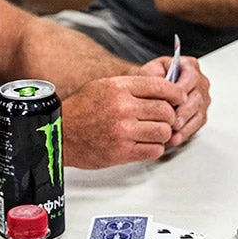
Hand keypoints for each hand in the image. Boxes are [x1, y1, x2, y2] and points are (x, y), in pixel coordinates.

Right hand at [60, 74, 187, 167]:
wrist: (58, 134)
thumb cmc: (81, 110)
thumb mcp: (104, 86)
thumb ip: (133, 86)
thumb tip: (163, 88)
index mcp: (120, 88)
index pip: (161, 87)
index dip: (176, 93)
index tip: (180, 98)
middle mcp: (123, 108)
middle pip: (166, 111)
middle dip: (170, 116)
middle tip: (165, 119)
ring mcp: (123, 131)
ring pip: (163, 132)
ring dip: (163, 134)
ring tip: (153, 132)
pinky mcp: (122, 152)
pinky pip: (154, 150)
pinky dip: (154, 148)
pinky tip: (145, 144)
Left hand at [136, 54, 210, 145]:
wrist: (149, 91)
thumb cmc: (150, 80)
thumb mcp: (148, 71)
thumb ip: (154, 74)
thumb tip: (159, 84)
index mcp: (189, 66)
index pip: (191, 77)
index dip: (181, 90)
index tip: (171, 101)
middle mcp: (200, 82)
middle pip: (196, 98)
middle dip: (183, 111)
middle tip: (172, 121)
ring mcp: (202, 100)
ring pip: (198, 114)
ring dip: (184, 125)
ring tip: (171, 132)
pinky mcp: (200, 115)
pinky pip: (196, 125)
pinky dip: (185, 133)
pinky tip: (174, 138)